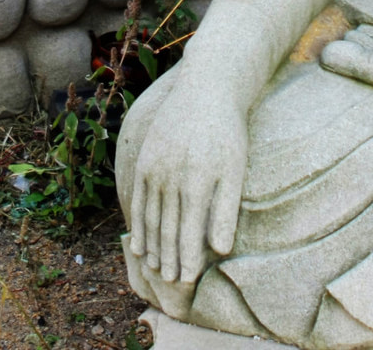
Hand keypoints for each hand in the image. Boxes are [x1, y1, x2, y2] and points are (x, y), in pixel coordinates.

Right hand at [127, 84, 245, 286]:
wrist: (205, 90)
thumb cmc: (227, 131)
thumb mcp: (234, 169)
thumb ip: (226, 210)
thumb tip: (221, 250)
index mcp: (196, 182)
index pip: (189, 232)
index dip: (187, 259)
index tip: (187, 281)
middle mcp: (170, 178)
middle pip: (167, 229)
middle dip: (168, 258)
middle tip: (169, 283)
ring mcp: (153, 169)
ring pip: (150, 217)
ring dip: (151, 246)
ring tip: (154, 269)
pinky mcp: (144, 160)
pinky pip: (138, 200)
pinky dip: (137, 224)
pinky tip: (137, 243)